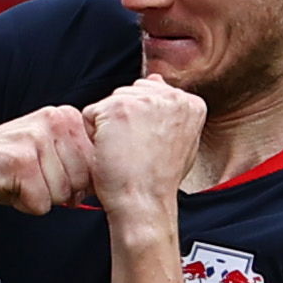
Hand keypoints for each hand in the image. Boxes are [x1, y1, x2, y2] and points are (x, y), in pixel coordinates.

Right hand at [0, 105, 99, 215]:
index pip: (97, 165)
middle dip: (58, 192)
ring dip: (39, 198)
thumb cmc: (5, 163)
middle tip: (30, 178)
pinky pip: (40, 203)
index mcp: (67, 117)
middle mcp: (55, 121)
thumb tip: (106, 185)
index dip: (75, 181)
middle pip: (82, 181)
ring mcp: (36, 139)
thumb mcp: (48, 150)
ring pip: (62, 194)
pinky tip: (8, 187)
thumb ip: (79, 159)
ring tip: (18, 181)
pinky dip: (23, 205)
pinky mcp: (19, 162)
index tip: (50, 173)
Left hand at [86, 76, 205, 215]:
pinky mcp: (118, 107)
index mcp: (191, 103)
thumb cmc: (159, 181)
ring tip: (125, 152)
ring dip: (109, 128)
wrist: (145, 203)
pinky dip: (93, 135)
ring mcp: (144, 99)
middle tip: (135, 152)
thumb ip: (170, 110)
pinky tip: (111, 152)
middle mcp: (171, 96)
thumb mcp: (180, 143)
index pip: (151, 94)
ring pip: (110, 103)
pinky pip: (91, 113)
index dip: (142, 122)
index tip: (149, 146)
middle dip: (124, 121)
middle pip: (129, 94)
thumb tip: (154, 79)